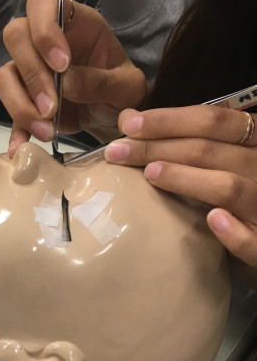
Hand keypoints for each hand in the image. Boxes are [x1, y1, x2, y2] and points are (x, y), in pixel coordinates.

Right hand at [0, 0, 146, 152]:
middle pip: (15, 36)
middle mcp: (45, 41)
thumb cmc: (124, 91)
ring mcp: (30, 70)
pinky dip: (15, 129)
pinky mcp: (25, 100)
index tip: (61, 64)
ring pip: (4, 75)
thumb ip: (103, 81)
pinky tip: (22, 146)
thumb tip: (67, 82)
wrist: (116, 117)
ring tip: (47, 130)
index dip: (44, 29)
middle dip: (31, 73)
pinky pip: (8, 111)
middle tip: (52, 107)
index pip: (43, 3)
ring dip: (20, 104)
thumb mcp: (127, 87)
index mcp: (75, 23)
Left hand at [105, 105, 256, 274]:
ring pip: (230, 187)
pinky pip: (253, 240)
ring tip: (151, 174)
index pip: (213, 122)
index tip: (130, 126)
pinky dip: (234, 231)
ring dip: (188, 179)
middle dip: (159, 148)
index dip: (170, 120)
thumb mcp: (219, 161)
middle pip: (210, 150)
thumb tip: (127, 119)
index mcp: (254, 143)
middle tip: (118, 152)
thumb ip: (182, 142)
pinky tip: (213, 220)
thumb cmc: (236, 196)